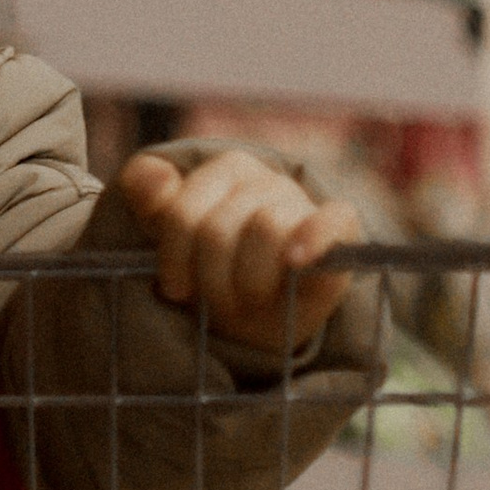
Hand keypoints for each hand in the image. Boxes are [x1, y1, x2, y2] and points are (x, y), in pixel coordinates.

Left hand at [121, 148, 363, 352]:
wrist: (265, 318)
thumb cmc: (216, 275)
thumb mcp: (172, 242)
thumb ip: (151, 199)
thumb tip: (149, 175)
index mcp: (224, 170)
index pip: (184, 213)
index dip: (175, 259)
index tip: (177, 289)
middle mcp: (264, 179)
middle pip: (220, 228)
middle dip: (213, 279)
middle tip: (217, 305)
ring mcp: (301, 200)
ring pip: (267, 228)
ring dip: (251, 280)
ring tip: (248, 301)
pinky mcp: (340, 226)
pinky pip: (335, 218)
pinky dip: (314, 238)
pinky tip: (295, 261)